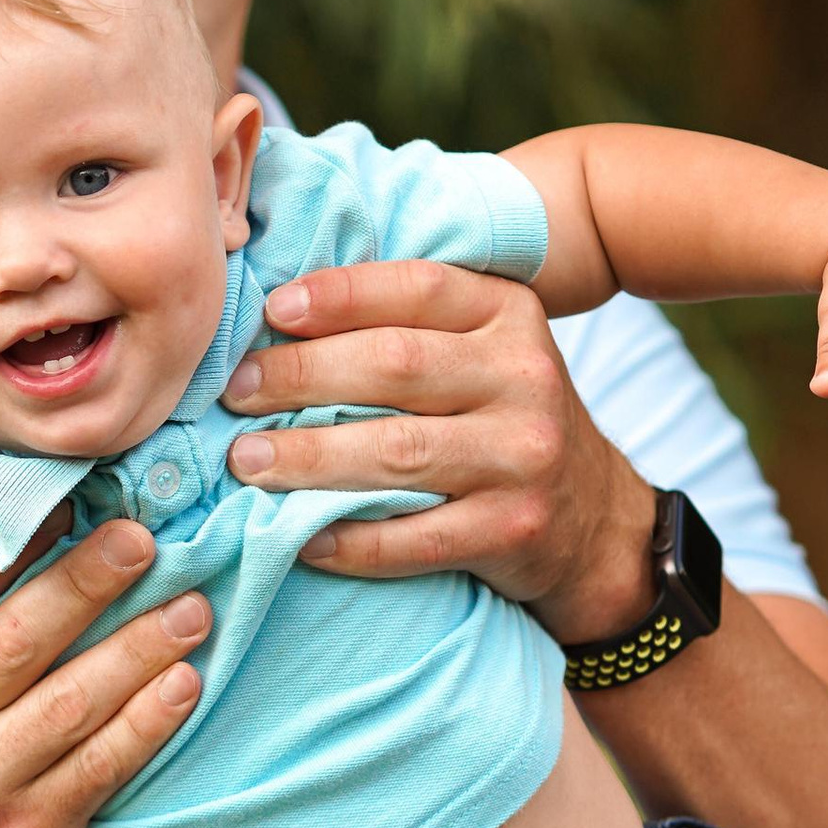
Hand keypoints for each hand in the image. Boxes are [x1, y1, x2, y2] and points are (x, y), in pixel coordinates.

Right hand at [0, 521, 212, 827]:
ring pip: (74, 701)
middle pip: (22, 638)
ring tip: (192, 610)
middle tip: (147, 541)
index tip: (76, 503)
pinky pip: (102, 766)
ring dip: (142, 648)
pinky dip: (149, 721)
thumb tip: (28, 530)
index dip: (19, 542)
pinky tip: (184, 684)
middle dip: (92, 581)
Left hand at [217, 257, 658, 645]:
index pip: (417, 288)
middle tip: (234, 392)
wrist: (593, 524)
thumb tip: (279, 310)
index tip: (271, 311)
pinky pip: (411, 538)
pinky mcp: (512, 530)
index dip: (339, 296)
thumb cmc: (502, 423)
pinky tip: (301, 535)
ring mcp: (523, 456)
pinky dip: (348, 540)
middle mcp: (524, 377)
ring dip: (307, 459)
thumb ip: (412, 324)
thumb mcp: (485, 352)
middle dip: (300, 377)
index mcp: (510, 315)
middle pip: (392, 365)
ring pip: (395, 452)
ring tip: (246, 463)